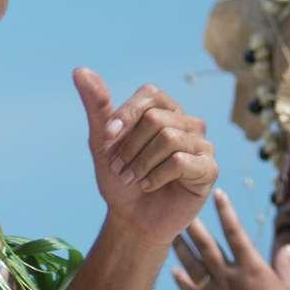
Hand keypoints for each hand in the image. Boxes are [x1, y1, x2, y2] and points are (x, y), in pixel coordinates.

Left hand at [79, 70, 217, 243]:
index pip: (150, 94)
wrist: (132, 219)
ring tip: (134, 179)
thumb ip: (97, 106)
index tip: (107, 137)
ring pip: (168, 139)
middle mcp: (188, 123)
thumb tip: (80, 70)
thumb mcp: (103, 142)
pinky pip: (180, 162)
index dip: (126, 114)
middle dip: (129, 148)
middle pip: (155, 119)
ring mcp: (202, 145)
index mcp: (165, 110)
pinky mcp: (209, 168)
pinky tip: (150, 186)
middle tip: (122, 169)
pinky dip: (156, 177)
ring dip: (140, 164)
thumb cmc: (120, 179)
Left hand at [170, 192, 289, 289]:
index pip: (236, 233)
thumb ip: (287, 266)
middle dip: (195, 228)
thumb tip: (287, 248)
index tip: (217, 194)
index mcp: (254, 269)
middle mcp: (231, 279)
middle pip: (208, 247)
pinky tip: (173, 271)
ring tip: (172, 236)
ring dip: (183, 251)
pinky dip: (181, 281)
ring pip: (194, 268)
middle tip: (181, 212)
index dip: (226, 212)